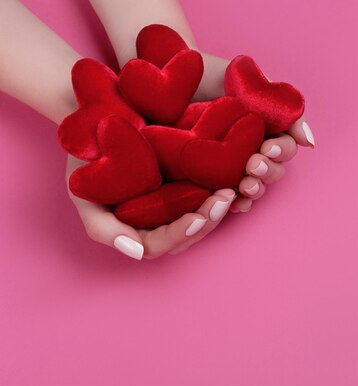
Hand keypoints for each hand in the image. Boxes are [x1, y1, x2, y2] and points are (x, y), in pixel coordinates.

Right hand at [66, 155, 235, 258]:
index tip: (197, 217)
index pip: (161, 243)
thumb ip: (103, 228)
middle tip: (224, 198)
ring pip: (203, 216)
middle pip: (189, 233)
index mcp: (135, 230)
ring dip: (219, 207)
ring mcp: (174, 203)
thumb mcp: (84, 194)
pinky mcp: (187, 182)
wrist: (96, 120)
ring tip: (231, 189)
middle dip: (209, 219)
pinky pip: (208, 193)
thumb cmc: (85, 161)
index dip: (180, 233)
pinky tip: (233, 178)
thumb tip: (136, 253)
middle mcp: (158, 221)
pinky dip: (221, 188)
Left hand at [195, 53, 314, 214]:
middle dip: (268, 171)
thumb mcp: (252, 84)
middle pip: (274, 171)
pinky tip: (233, 203)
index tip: (267, 146)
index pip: (285, 148)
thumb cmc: (212, 74)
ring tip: (244, 185)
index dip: (281, 151)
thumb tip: (309, 144)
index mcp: (266, 129)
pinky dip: (236, 203)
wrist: (171, 70)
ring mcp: (232, 165)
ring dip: (255, 189)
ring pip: (255, 187)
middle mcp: (252, 149)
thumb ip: (284, 109)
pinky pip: (229, 197)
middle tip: (254, 165)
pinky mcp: (209, 177)